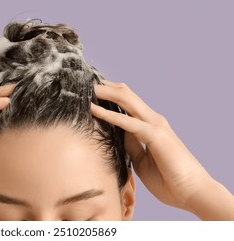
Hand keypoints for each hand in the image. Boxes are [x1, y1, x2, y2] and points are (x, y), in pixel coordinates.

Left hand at [91, 80, 233, 218]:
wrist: (193, 193)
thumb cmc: (168, 179)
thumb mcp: (141, 159)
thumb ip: (131, 144)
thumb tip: (118, 134)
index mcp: (149, 125)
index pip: (127, 101)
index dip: (109, 93)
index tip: (90, 91)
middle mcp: (152, 120)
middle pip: (125, 94)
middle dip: (104, 88)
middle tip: (84, 83)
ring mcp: (155, 125)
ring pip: (126, 100)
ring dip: (105, 93)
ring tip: (86, 89)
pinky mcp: (155, 135)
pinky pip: (128, 122)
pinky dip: (109, 115)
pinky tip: (94, 110)